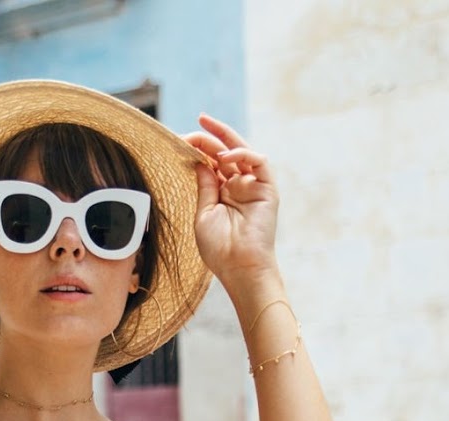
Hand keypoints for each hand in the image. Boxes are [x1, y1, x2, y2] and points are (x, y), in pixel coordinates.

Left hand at [184, 114, 279, 288]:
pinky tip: (225, 156)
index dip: (198, 150)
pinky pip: (258, 161)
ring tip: (205, 132)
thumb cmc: (220, 249)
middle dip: (210, 136)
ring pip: (242, 151)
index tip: (181, 140)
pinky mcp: (267, 188)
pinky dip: (243, 153)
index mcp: (222, 193)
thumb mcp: (204, 214)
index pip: (211, 163)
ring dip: (224, 139)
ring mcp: (253, 186)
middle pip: (225, 153)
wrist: (240, 268)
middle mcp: (239, 186)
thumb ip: (204, 187)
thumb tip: (199, 162)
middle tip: (197, 123)